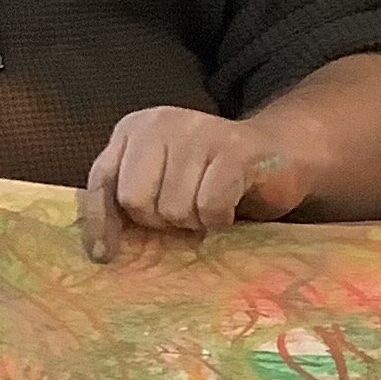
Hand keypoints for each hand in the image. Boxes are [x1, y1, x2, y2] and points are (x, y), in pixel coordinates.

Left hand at [81, 107, 306, 262]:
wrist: (280, 152)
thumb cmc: (211, 176)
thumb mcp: (161, 180)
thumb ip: (131, 198)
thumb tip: (101, 250)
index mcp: (134, 128)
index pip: (102, 180)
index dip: (100, 222)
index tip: (104, 256)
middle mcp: (160, 123)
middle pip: (135, 199)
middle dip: (160, 220)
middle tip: (185, 213)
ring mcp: (198, 132)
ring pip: (174, 208)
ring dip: (195, 221)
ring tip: (210, 205)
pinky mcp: (234, 149)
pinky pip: (210, 206)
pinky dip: (220, 219)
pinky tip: (229, 207)